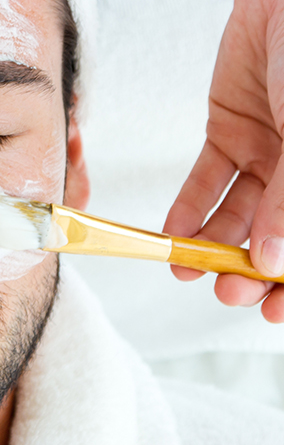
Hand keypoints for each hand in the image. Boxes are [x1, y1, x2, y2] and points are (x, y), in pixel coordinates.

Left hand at [164, 0, 283, 321]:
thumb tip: (271, 267)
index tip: (271, 313)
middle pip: (278, 239)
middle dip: (251, 270)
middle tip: (227, 292)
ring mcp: (271, 153)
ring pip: (241, 215)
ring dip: (214, 245)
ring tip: (188, 269)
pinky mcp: (230, 131)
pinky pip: (209, 180)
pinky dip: (190, 206)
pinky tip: (172, 235)